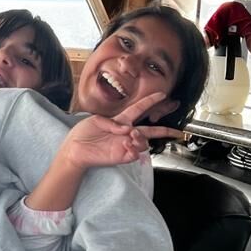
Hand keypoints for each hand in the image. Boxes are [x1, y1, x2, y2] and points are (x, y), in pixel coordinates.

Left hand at [58, 93, 183, 170]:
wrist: (74, 149)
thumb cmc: (82, 133)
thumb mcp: (96, 120)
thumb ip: (113, 123)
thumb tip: (127, 130)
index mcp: (120, 121)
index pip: (139, 109)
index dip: (150, 101)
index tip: (161, 94)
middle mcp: (125, 133)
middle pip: (149, 131)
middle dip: (165, 131)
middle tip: (176, 132)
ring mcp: (124, 145)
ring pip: (144, 142)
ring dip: (142, 138)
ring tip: (132, 137)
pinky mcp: (121, 156)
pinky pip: (135, 153)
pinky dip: (135, 149)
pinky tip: (128, 145)